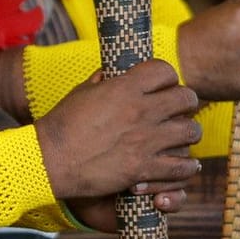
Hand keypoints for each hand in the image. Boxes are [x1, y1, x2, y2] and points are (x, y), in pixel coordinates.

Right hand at [35, 60, 202, 226]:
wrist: (48, 161)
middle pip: (186, 98)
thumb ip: (102, 81)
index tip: (163, 86)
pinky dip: (186, 167)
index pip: (165, 71)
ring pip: (191, 131)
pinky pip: (181, 167)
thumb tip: (112, 74)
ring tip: (181, 138)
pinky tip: (182, 165)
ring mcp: (145, 140)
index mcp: (125, 88)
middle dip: (186, 103)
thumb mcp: (81, 92)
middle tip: (179, 111)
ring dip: (188, 134)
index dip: (167, 77)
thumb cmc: (61, 125)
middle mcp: (140, 111)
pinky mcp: (143, 168)